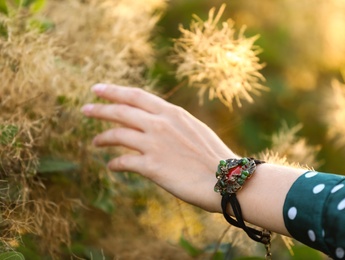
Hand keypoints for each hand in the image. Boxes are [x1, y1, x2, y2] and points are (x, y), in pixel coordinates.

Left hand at [81, 84, 235, 211]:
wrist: (225, 178)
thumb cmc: (213, 155)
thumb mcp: (193, 128)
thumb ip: (172, 122)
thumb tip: (155, 121)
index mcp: (171, 113)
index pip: (136, 96)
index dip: (114, 91)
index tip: (98, 89)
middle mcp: (160, 124)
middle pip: (121, 111)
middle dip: (100, 109)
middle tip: (85, 108)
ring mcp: (154, 144)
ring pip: (117, 134)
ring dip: (102, 137)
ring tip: (95, 141)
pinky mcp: (151, 166)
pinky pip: (123, 162)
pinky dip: (115, 164)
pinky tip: (112, 166)